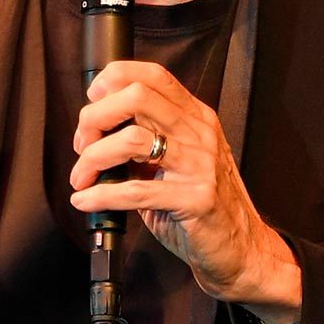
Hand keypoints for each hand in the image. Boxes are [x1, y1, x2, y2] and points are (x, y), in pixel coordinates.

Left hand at [69, 61, 301, 318]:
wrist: (241, 247)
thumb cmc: (201, 205)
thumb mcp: (177, 161)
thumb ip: (146, 139)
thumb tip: (96, 129)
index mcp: (195, 118)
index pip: (152, 76)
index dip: (114, 81)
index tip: (92, 103)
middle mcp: (199, 134)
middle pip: (137, 97)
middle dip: (96, 117)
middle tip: (83, 144)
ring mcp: (199, 166)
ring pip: (132, 140)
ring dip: (93, 158)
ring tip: (82, 177)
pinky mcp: (195, 200)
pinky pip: (136, 192)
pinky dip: (100, 196)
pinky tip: (86, 201)